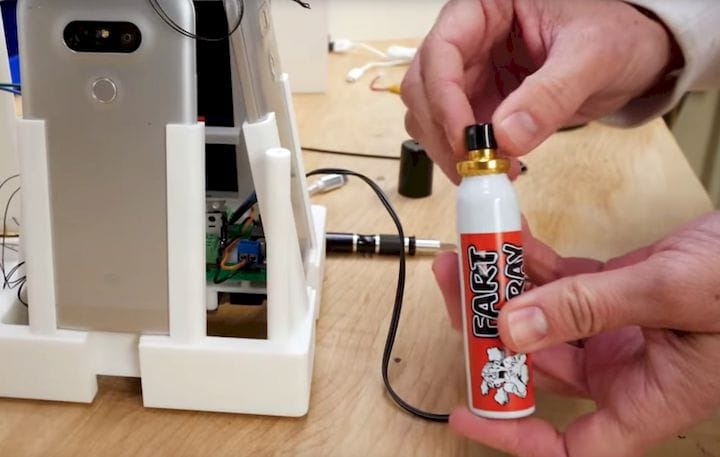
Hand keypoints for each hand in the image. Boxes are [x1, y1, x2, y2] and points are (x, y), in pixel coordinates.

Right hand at [401, 0, 675, 180]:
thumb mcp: (592, 56)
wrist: (632, 57)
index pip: (443, 48)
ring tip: (488, 171)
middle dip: (442, 129)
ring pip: (429, 114)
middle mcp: (469, 39)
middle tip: (474, 165)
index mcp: (486, 7)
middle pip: (424, 86)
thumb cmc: (616, 35)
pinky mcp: (479, 104)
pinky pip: (454, 134)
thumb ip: (551, 94)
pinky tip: (492, 169)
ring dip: (447, 149)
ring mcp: (471, 74)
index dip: (445, 96)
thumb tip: (507, 136)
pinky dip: (463, 158)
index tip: (466, 138)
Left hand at [433, 213, 719, 456]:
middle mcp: (624, 370)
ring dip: (506, 287)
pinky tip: (514, 241)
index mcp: (644, 396)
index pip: (571, 444)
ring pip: (541, 319)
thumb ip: (589, 310)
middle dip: (492, 329)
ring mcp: (615, 331)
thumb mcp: (669, 294)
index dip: (514, 436)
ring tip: (471, 252)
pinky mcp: (614, 294)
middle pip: (538, 366)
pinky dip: (535, 264)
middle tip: (460, 287)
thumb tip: (514, 329)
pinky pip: (561, 284)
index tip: (467, 412)